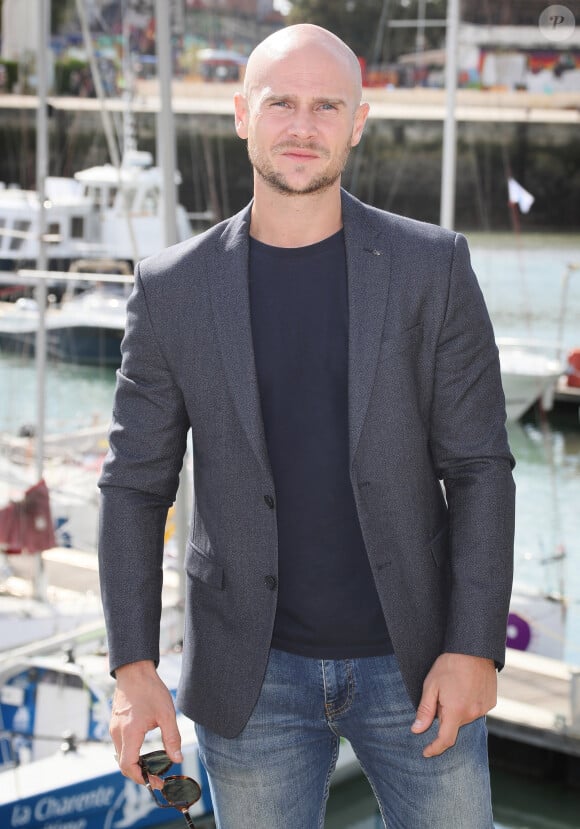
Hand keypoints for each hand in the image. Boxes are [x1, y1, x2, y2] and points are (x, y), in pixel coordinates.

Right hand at [111, 660, 182, 785]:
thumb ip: (172, 738)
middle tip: (157, 778)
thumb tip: (177, 760)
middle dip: (139, 775)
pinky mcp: (115, 724)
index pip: (128, 766)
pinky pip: (121, 746)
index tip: (155, 782)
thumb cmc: (150, 689)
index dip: (141, 778)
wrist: (134, 670)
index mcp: (129, 732)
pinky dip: (131, 754)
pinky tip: (144, 752)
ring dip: (135, 765)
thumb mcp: (166, 714)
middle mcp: (117, 733)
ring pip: (121, 756)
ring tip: (153, 768)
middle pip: (123, 765)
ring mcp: (114, 728)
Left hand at [411, 653, 496, 757]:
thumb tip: (417, 730)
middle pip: (454, 725)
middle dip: (445, 716)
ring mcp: (483, 708)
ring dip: (457, 709)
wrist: (474, 649)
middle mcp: (472, 713)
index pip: (445, 740)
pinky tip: (465, 687)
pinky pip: (476, 709)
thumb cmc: (450, 665)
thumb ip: (425, 711)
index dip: (434, 748)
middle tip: (441, 695)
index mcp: (456, 711)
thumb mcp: (431, 686)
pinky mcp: (491, 702)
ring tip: (454, 687)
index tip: (426, 752)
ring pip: (465, 717)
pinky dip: (468, 704)